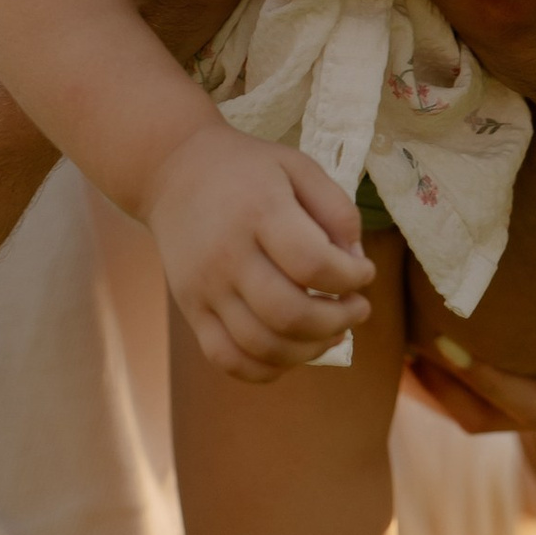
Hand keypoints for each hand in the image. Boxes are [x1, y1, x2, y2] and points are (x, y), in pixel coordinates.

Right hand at [146, 123, 374, 381]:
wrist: (171, 171)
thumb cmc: (245, 169)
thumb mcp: (297, 165)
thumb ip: (336, 208)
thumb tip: (355, 260)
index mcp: (259, 211)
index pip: (313, 264)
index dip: (352, 278)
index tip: (364, 271)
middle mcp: (228, 255)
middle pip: (289, 314)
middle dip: (338, 320)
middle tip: (357, 308)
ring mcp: (205, 288)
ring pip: (262, 346)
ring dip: (310, 350)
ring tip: (332, 331)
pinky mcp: (191, 310)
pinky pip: (228, 359)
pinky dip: (266, 368)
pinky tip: (291, 350)